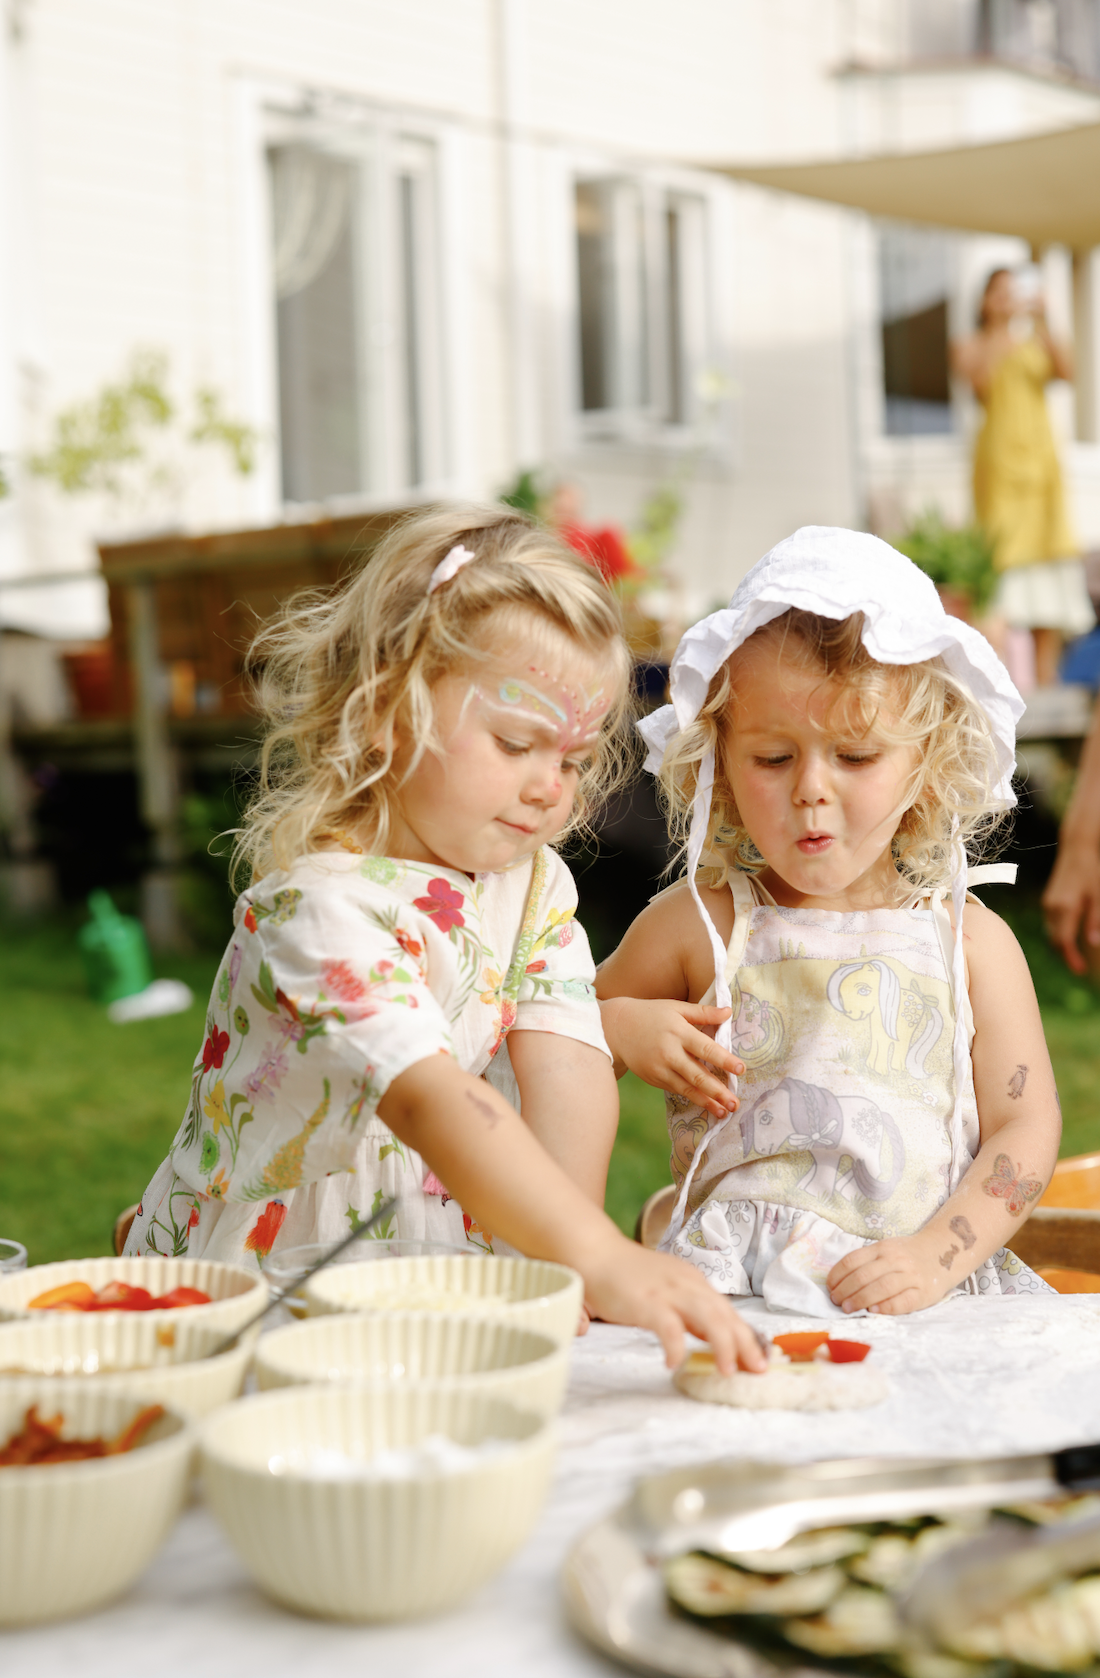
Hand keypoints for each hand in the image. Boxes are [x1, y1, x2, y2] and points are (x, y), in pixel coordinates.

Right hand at [583, 1236, 765, 1373]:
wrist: (594, 1252)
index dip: (745, 1336)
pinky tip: (673, 1363)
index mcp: (693, 1282)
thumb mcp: (667, 1291)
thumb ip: (687, 1313)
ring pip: (708, 1318)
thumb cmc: (626, 1276)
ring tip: (728, 1371)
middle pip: (725, 1314)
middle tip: (758, 1369)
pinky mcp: (646, 1302)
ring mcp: (667, 1292)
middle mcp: (687, 1284)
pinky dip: (675, 1347)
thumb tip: (709, 1339)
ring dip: (723, 1345)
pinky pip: (668, 1328)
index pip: (727, 1311)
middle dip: (746, 1343)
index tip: (758, 1359)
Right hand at [601, 997, 743, 1116]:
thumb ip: (703, 1013)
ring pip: (687, 1089)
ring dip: (706, 1101)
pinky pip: (676, 1090)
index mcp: (678, 1032)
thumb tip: (729, 1012)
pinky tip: (705, 1104)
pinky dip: (691, 1098)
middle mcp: (669, 1053)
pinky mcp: (653, 1079)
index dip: (724, 1060)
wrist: (616, 1028)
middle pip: (697, 1075)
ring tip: (724, 1111)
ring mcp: (659, 1069)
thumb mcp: (676, 1008)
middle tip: (735, 1103)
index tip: (741, 1069)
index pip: (706, 1048)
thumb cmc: (651, 1014)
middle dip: (718, 1091)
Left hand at [827, 1231, 951, 1315]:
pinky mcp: (923, 1293)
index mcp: (882, 1248)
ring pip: (881, 1287)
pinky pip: (903, 1301)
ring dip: (860, 1299)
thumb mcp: (886, 1249)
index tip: (830, 1287)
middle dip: (845, 1290)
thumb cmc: (906, 1255)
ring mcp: (910, 1276)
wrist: (942, 1253)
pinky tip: (874, 1311)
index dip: (837, 1275)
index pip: (853, 1260)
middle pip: (864, 1275)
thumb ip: (867, 1262)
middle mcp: (895, 1260)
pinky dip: (887, 1307)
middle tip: (836, 1301)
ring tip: (848, 1308)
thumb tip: (839, 1282)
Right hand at [1042, 840, 1099, 975]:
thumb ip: (1094, 921)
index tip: (1080, 970)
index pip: (1065, 940)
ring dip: (1061, 946)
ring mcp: (1047, 904)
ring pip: (1051, 933)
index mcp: (1066, 907)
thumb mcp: (1099, 897)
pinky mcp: (1047, 901)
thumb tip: (1093, 944)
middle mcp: (1052, 907)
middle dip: (1066, 956)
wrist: (1076, 850)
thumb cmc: (1092, 873)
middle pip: (1055, 940)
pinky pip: (1050, 924)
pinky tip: (1069, 937)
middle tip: (1080, 968)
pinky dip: (1058, 934)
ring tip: (1075, 955)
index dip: (1071, 958)